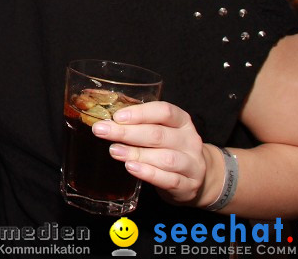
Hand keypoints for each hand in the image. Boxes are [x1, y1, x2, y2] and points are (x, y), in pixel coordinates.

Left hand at [91, 100, 211, 205]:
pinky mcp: (188, 186)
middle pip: (159, 134)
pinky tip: (131, 167)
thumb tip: (106, 121)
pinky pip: (169, 179)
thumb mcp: (160, 132)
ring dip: (136, 153)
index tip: (117, 116)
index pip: (164, 111)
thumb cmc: (169, 149)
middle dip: (127, 132)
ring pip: (165, 158)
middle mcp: (189, 141)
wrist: (195, 179)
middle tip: (102, 131)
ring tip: (114, 151)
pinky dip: (148, 173)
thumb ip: (139, 125)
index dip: (140, 113)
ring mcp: (192, 164)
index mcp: (182, 122)